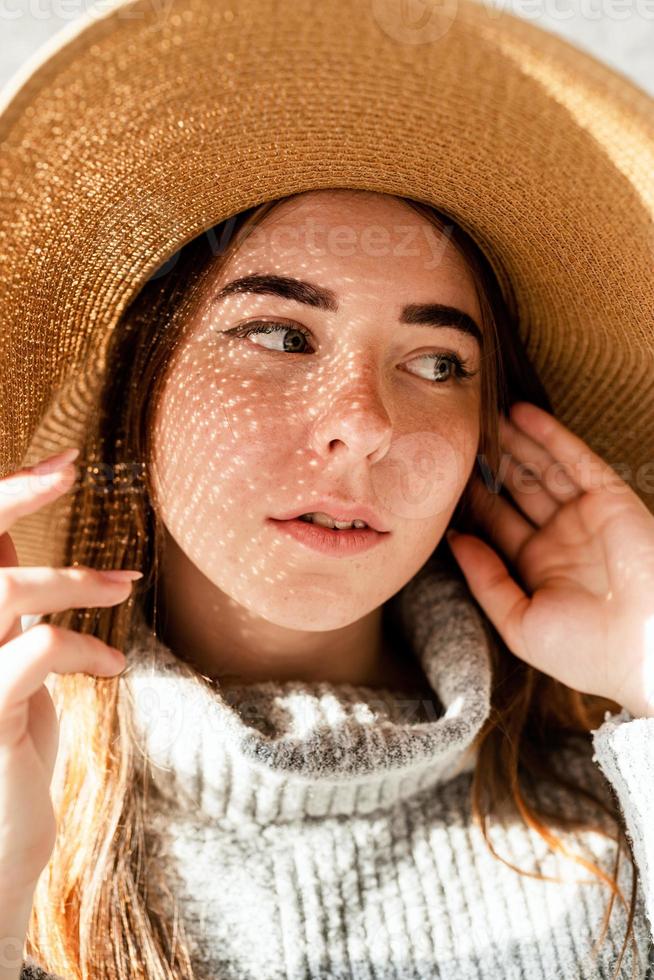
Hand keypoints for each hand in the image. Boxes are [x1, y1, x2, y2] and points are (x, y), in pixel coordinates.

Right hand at [0, 449, 139, 896]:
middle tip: (72, 467)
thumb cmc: (9, 745)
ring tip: (125, 586)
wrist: (2, 841)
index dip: (7, 491)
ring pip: (4, 589)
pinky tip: (114, 667)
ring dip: (74, 579)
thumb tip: (11, 541)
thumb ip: (0, 602)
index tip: (64, 460)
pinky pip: (38, 648)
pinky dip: (85, 646)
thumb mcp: (6, 664)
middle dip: (19, 494)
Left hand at [446, 401, 653, 719]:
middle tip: (463, 432)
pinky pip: (575, 459)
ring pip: (543, 468)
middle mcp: (561, 537)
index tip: (446, 472)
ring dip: (515, 441)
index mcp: (538, 567)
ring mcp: (586, 516)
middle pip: (518, 488)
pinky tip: (521, 413)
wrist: (643, 650)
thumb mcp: (518, 621)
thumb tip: (453, 540)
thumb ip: (485, 578)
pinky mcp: (610, 499)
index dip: (474, 496)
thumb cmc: (583, 651)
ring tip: (485, 414)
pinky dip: (549, 434)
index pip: (498, 521)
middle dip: (493, 461)